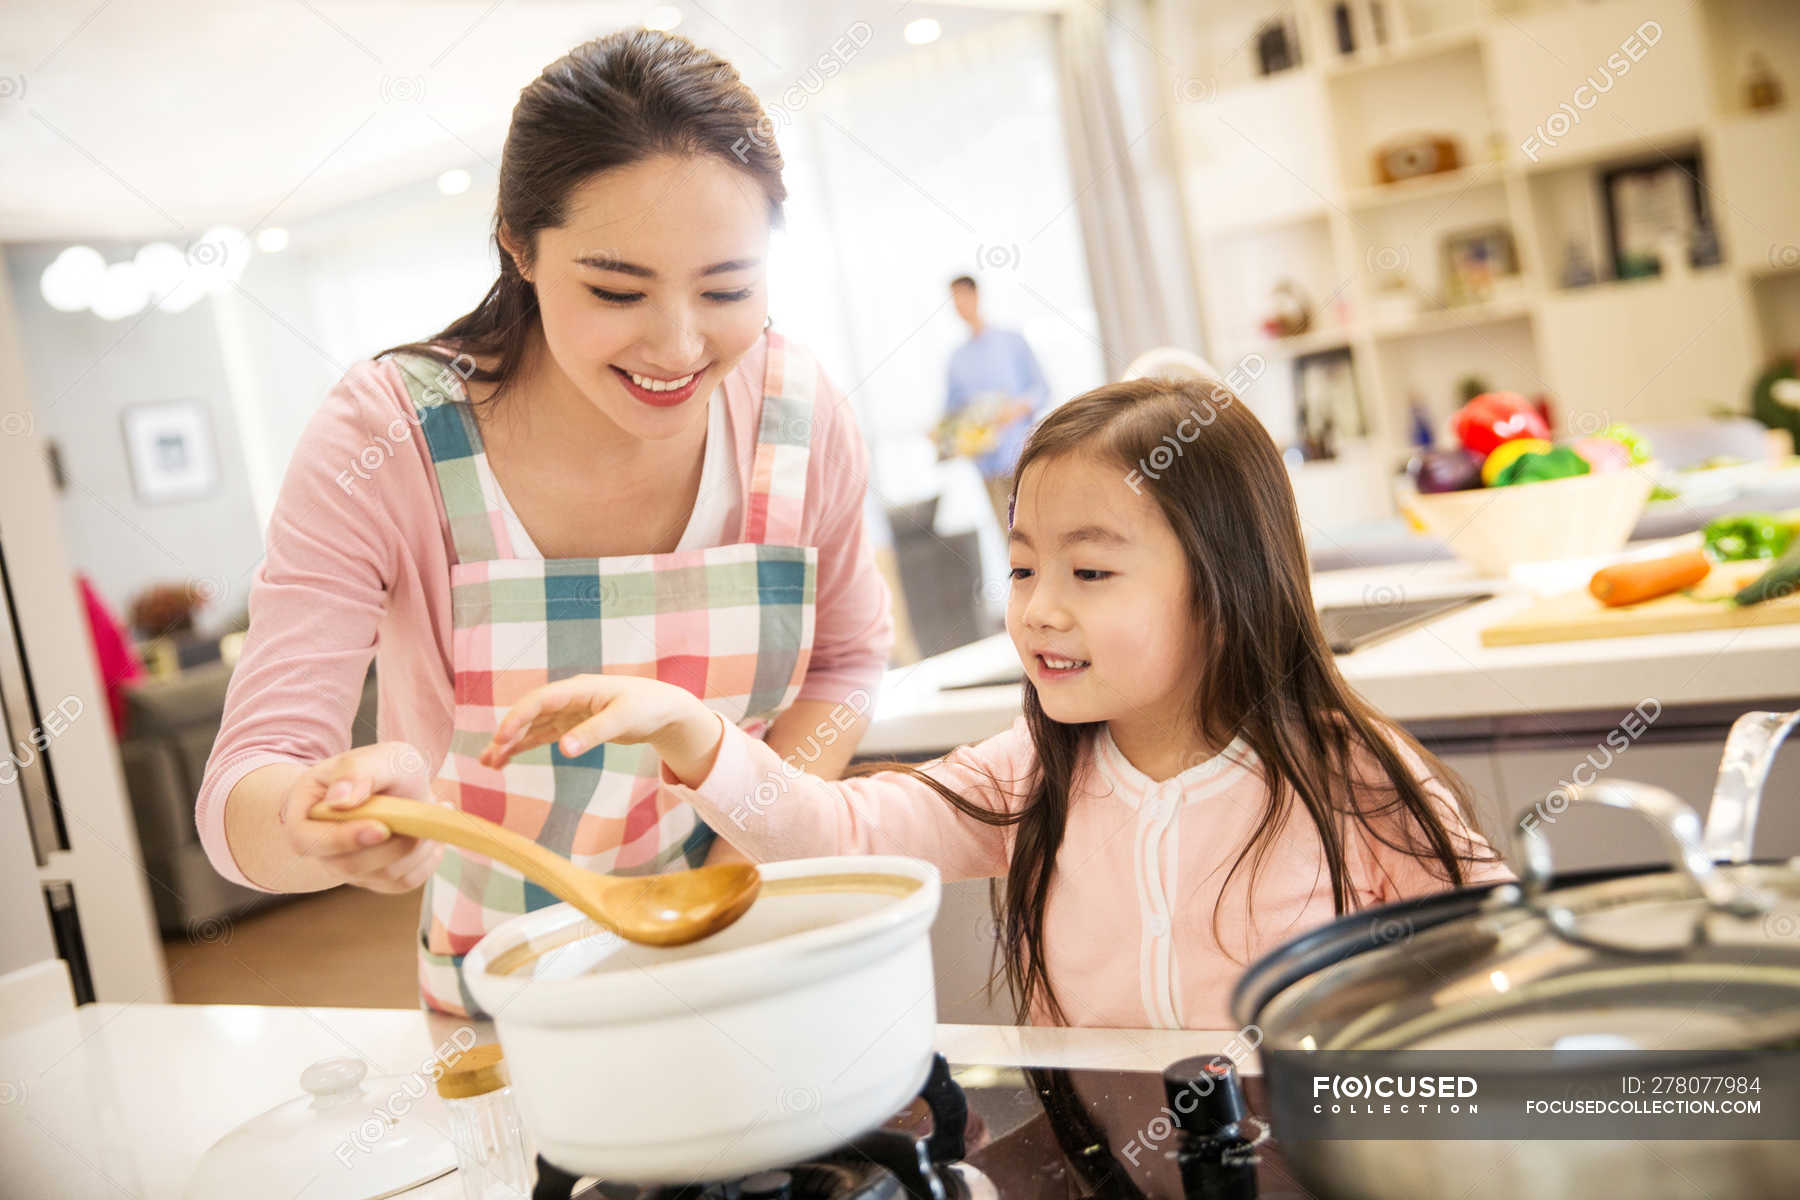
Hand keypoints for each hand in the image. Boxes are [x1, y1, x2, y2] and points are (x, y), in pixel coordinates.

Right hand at [281, 742, 441, 893]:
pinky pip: (403, 882)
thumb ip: (357, 771)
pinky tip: (430, 835)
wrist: (402, 786)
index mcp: (305, 813)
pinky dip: (426, 860)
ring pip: (381, 876)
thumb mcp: (377, 757)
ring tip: (430, 814)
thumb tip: (340, 799)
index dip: (341, 840)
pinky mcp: (376, 880)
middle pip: (346, 866)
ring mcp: (348, 868)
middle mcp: (321, 848)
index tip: (381, 827)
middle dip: (391, 846)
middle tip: (420, 816)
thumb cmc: (382, 770)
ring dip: (415, 848)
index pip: (304, 840)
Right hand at [478, 675, 725, 785]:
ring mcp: (569, 711)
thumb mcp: (623, 720)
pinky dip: (526, 746)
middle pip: (530, 714)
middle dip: (507, 734)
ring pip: (532, 726)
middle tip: (488, 758)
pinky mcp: (574, 725)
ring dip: (511, 743)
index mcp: (579, 689)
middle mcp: (569, 698)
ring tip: (489, 763)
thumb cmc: (647, 707)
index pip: (539, 700)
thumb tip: (563, 749)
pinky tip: (508, 759)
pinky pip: (543, 734)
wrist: (665, 708)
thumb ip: (593, 733)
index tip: (501, 739)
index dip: (517, 718)